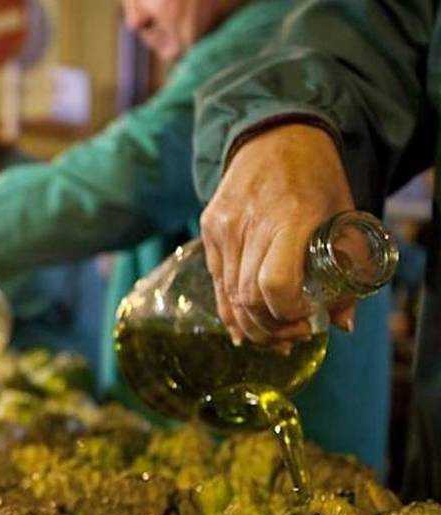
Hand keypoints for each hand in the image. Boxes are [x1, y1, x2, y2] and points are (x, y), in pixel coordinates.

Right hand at [200, 124, 355, 344]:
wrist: (273, 137)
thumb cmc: (316, 177)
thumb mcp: (343, 215)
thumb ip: (346, 268)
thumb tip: (342, 322)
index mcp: (290, 218)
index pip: (275, 284)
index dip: (288, 313)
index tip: (308, 321)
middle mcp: (249, 224)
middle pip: (248, 297)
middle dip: (271, 327)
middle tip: (294, 335)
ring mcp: (223, 228)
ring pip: (229, 295)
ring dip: (252, 324)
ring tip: (274, 336)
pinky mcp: (208, 229)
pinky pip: (216, 281)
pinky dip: (230, 310)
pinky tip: (243, 329)